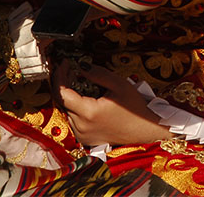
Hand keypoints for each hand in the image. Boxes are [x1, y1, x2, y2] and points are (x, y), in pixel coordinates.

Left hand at [54, 63, 171, 146]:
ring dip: (71, 96)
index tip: (64, 64)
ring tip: (80, 82)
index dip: (60, 77)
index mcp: (88, 112)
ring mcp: (82, 134)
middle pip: (63, 102)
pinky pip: (74, 120)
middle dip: (65, 84)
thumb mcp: (119, 84)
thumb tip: (81, 66)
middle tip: (71, 69)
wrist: (144, 131)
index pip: (62, 94)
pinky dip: (76, 108)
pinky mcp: (84, 138)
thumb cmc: (134, 109)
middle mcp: (81, 126)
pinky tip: (87, 98)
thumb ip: (97, 74)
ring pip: (68, 111)